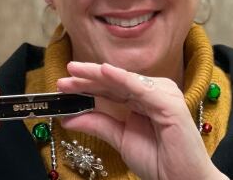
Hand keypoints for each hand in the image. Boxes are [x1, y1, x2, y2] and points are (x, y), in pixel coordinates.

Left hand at [57, 62, 227, 179]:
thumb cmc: (159, 161)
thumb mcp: (120, 139)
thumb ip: (98, 125)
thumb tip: (68, 119)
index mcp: (143, 99)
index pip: (111, 88)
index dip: (87, 85)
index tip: (63, 85)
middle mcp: (154, 92)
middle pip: (116, 81)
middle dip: (89, 77)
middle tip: (66, 72)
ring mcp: (163, 94)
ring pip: (125, 80)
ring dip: (99, 75)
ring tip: (76, 71)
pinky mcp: (169, 102)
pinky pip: (141, 88)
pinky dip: (122, 78)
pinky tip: (104, 71)